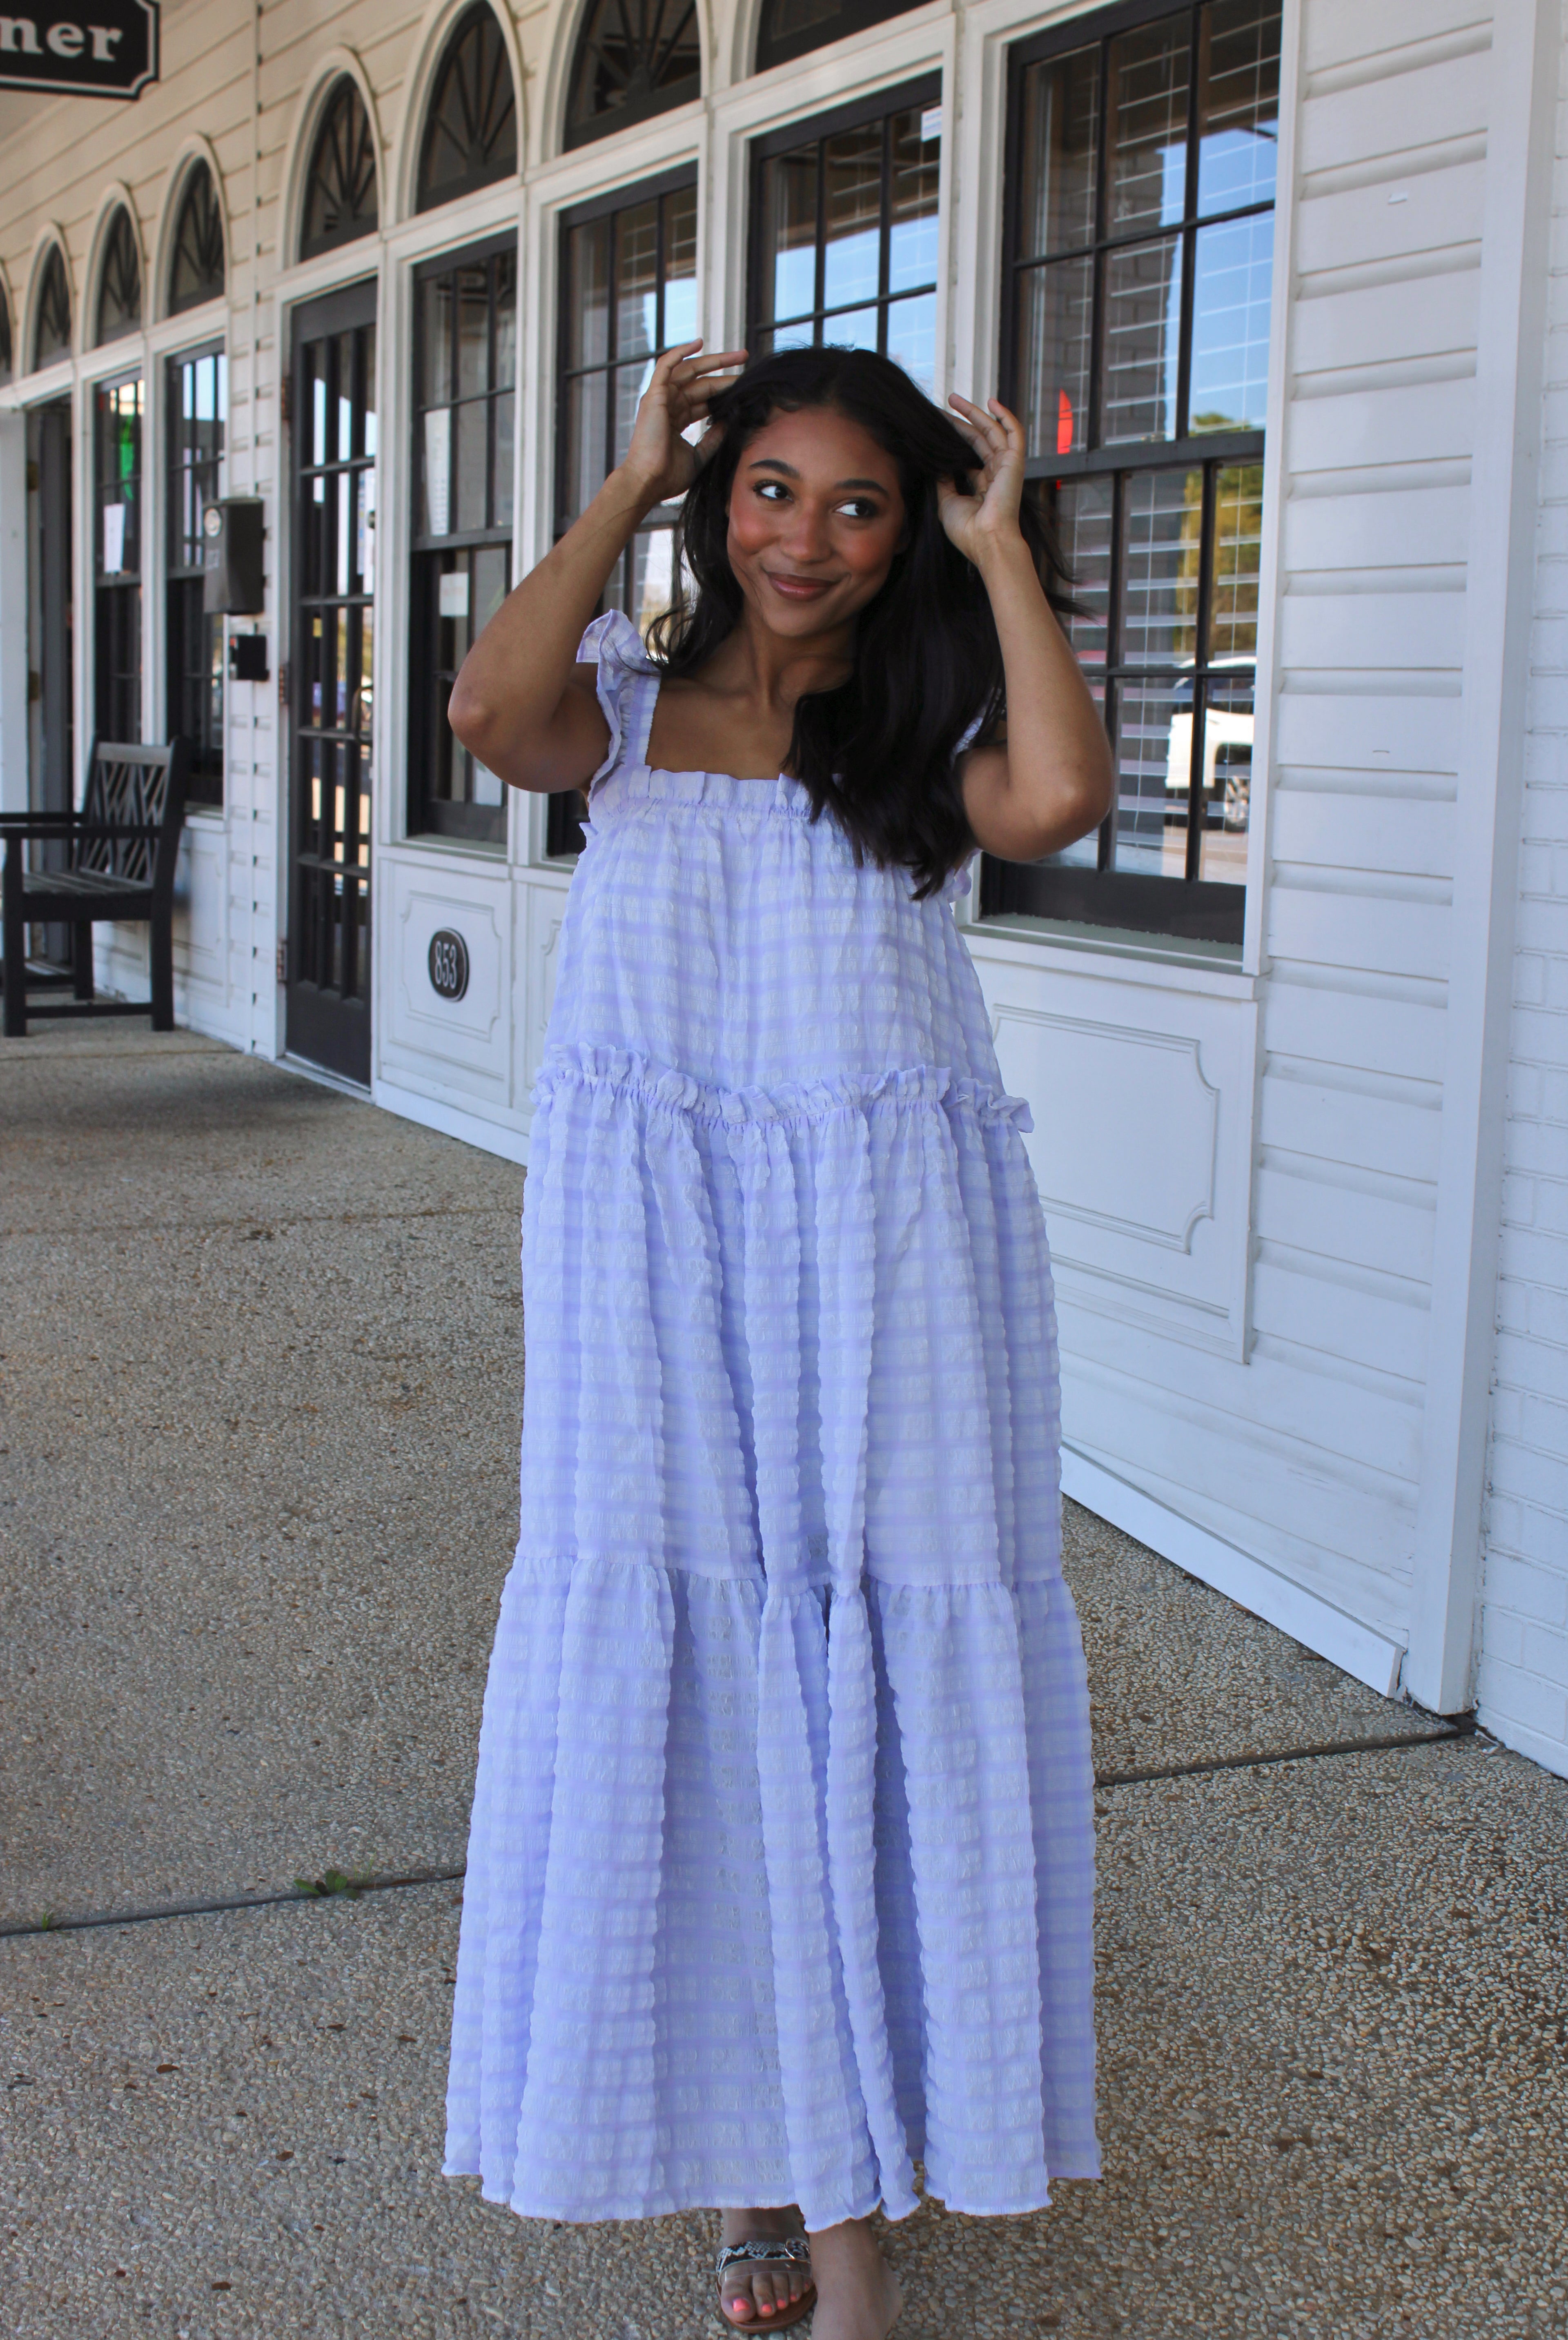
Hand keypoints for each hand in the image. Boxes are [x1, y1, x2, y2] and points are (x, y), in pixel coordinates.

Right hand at [618, 341, 748, 509]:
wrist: (649, 482)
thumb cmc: (668, 476)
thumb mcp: (699, 455)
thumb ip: (713, 438)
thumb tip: (728, 420)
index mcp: (677, 419)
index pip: (704, 398)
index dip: (723, 389)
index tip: (743, 385)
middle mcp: (668, 405)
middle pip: (700, 381)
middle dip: (723, 370)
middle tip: (746, 358)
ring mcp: (660, 399)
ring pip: (689, 370)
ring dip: (713, 360)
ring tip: (738, 355)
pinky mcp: (654, 395)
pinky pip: (666, 366)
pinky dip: (680, 352)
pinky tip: (698, 342)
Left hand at [938, 395, 1026, 568]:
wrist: (986, 540)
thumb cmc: (968, 530)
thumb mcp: (947, 502)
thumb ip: (943, 481)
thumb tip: (935, 462)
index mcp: (981, 484)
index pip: (968, 454)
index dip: (954, 439)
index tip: (937, 427)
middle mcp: (995, 473)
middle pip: (977, 439)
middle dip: (961, 420)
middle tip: (944, 405)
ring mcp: (1006, 466)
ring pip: (991, 431)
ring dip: (975, 413)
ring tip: (954, 399)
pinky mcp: (1015, 462)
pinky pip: (1013, 433)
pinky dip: (1005, 416)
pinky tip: (991, 401)